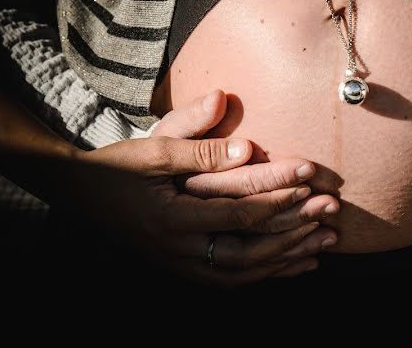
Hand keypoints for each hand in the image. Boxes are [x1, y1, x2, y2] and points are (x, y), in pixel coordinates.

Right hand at [62, 89, 337, 285]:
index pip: (238, 215)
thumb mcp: (155, 146)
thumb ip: (197, 141)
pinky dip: (266, 273)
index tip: (310, 180)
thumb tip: (241, 132)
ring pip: (243, 273)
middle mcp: (178, 250)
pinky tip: (296, 263)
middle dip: (294, 232)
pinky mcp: (182, 269)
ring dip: (287, 258)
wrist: (80, 195)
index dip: (277, 198)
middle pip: (248, 251)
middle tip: (331, 214)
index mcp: (172, 218)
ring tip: (326, 243)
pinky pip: (231, 279)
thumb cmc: (119, 165)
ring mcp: (179, 265)